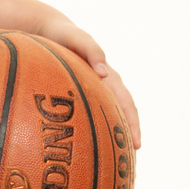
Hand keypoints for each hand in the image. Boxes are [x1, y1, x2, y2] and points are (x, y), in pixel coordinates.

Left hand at [36, 13, 141, 149]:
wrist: (52, 32)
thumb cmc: (65, 35)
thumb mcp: (77, 38)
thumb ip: (91, 50)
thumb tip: (104, 73)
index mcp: (108, 76)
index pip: (126, 103)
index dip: (133, 123)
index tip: (137, 144)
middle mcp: (105, 85)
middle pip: (123, 112)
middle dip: (129, 133)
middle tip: (132, 156)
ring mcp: (94, 89)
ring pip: (110, 113)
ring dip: (116, 131)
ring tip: (117, 155)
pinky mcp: (82, 91)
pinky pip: (91, 111)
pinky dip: (96, 125)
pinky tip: (88, 142)